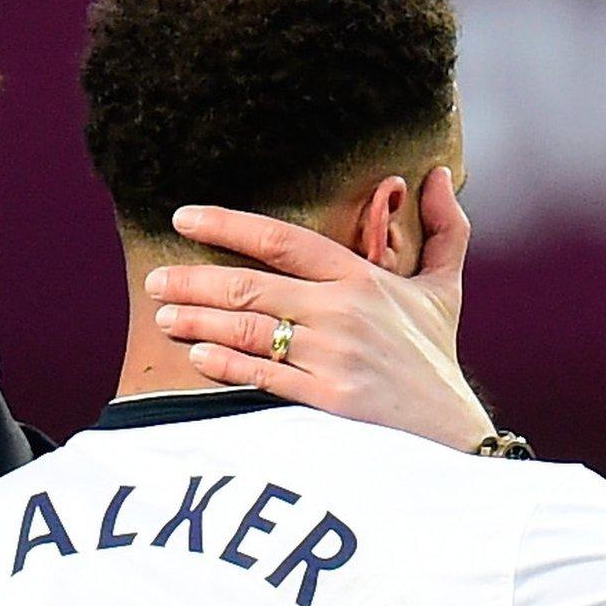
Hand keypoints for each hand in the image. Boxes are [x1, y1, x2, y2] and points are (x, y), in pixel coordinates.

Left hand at [148, 166, 495, 452]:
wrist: (450, 432)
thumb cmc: (434, 358)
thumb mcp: (444, 288)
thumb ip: (443, 228)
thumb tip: (433, 173)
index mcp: (360, 278)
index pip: (281, 240)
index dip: (226, 225)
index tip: (183, 218)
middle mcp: (342, 311)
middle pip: (249, 286)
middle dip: (193, 282)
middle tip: (154, 281)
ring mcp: (332, 356)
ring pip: (246, 329)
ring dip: (197, 321)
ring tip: (163, 317)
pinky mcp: (327, 399)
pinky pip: (262, 375)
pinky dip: (225, 364)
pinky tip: (197, 355)